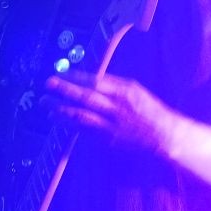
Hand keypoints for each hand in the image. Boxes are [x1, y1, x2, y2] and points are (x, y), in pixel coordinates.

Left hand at [43, 71, 174, 152]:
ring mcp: (111, 124)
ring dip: (62, 109)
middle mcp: (117, 107)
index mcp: (124, 91)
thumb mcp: (135, 89)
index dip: (76, 76)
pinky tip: (57, 119)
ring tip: (46, 104)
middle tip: (48, 83)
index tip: (61, 72)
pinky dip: (70, 124)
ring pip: (82, 115)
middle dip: (65, 89)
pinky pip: (85, 130)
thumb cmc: (149, 109)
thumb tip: (90, 77)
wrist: (164, 135)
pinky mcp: (108, 138)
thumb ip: (113, 83)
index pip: (96, 81)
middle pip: (86, 97)